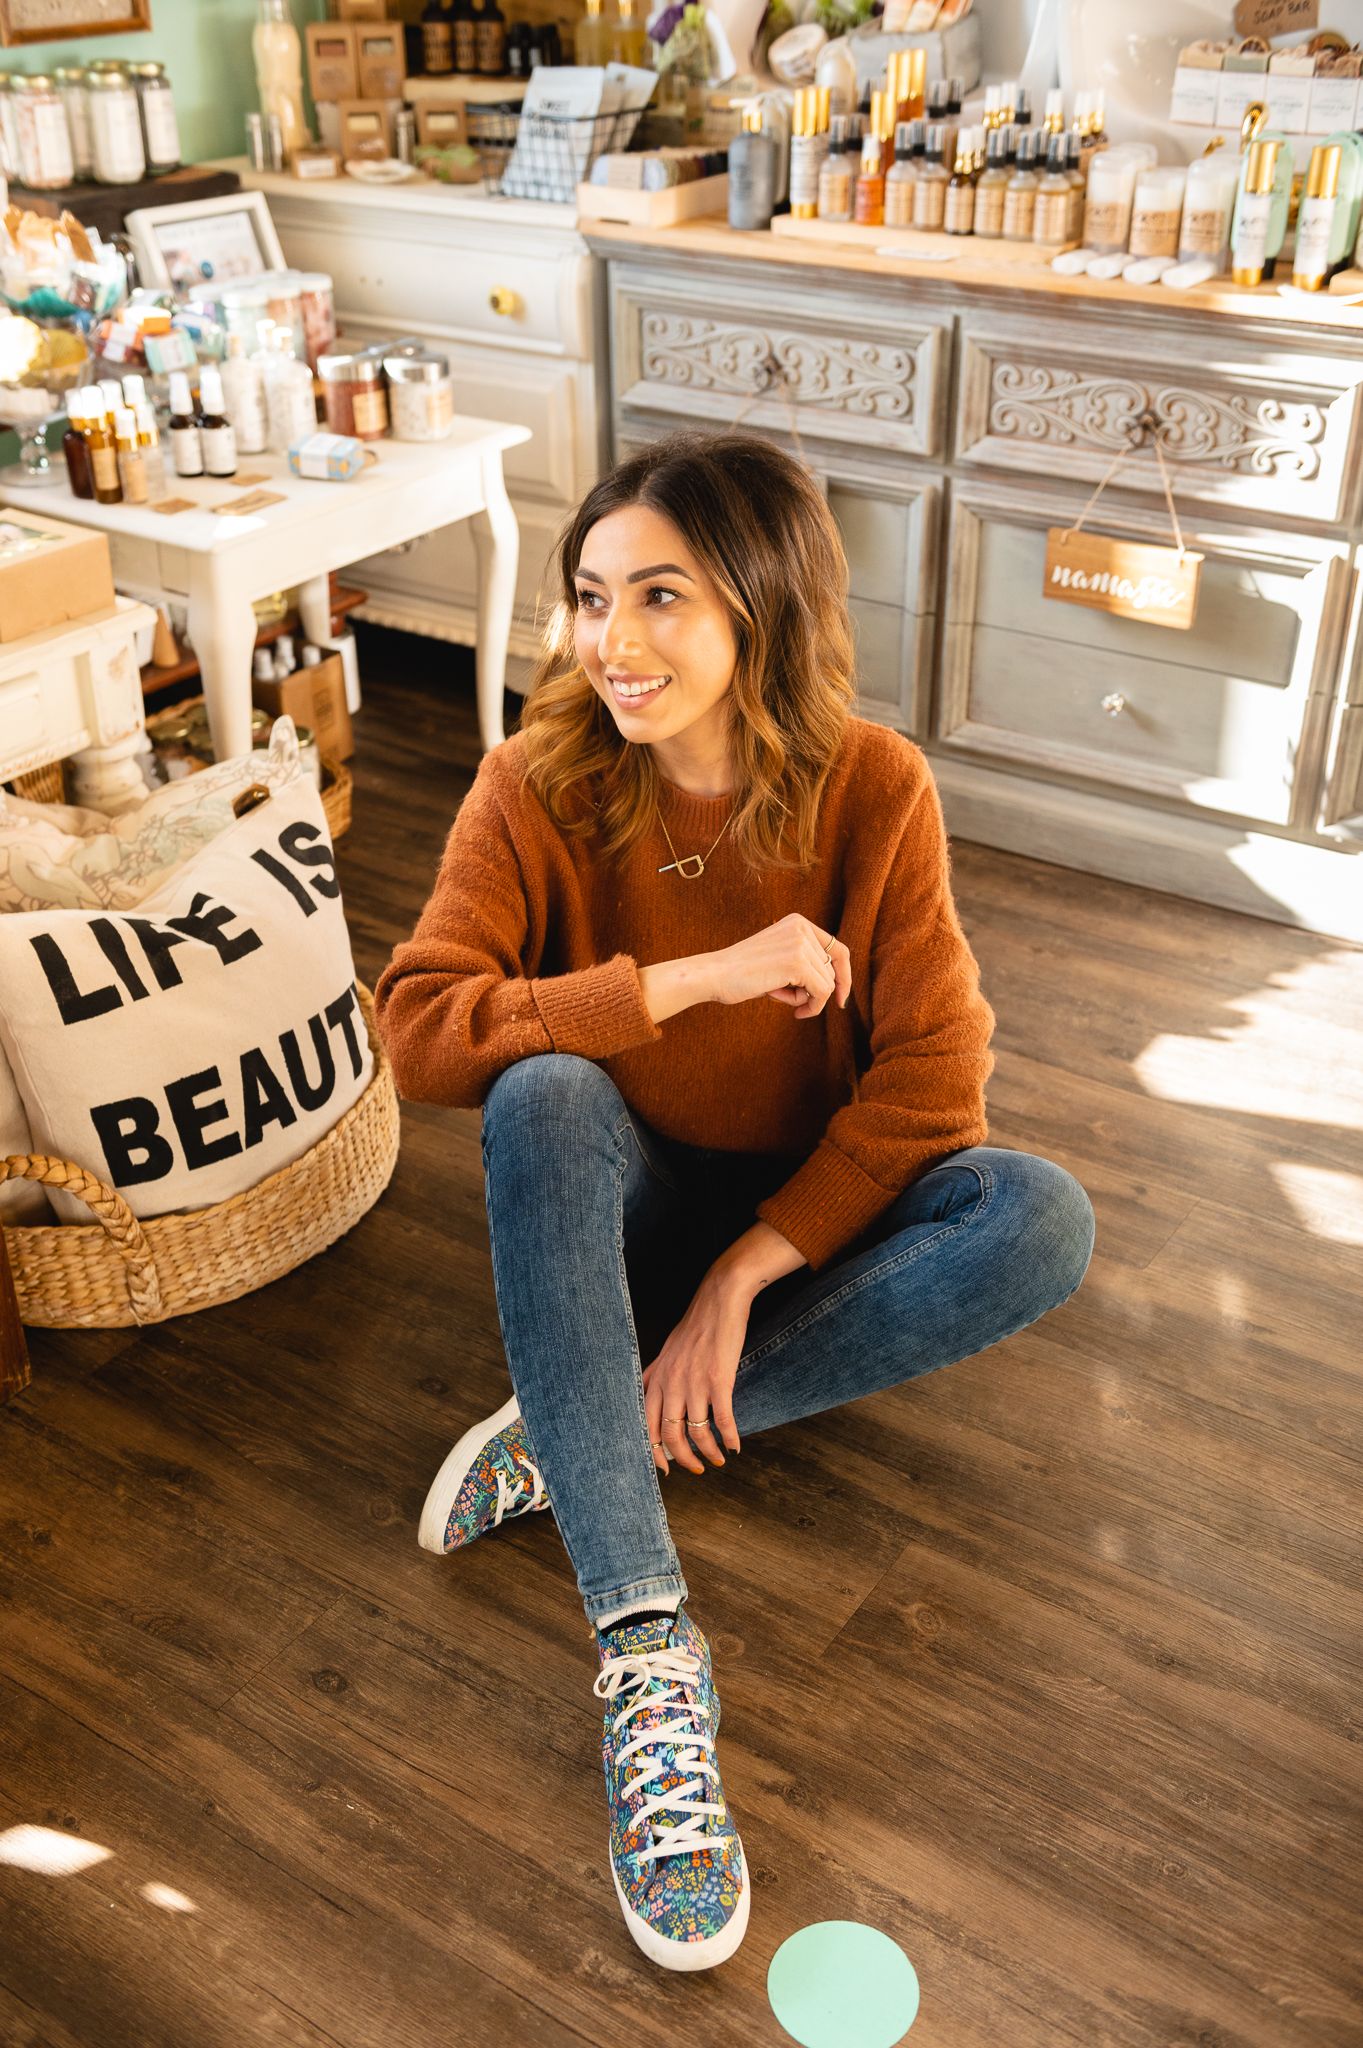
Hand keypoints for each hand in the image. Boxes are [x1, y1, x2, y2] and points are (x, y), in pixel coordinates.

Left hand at [641, 1267, 753, 1475]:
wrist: (720, 1299)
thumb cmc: (696, 1325)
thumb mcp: (667, 1351)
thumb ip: (657, 1376)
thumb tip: (650, 1398)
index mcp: (657, 1378)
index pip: (646, 1426)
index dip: (654, 1453)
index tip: (666, 1468)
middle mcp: (671, 1383)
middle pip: (670, 1435)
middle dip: (683, 1459)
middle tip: (697, 1468)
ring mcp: (694, 1383)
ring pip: (696, 1433)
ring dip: (708, 1453)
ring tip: (718, 1459)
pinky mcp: (719, 1380)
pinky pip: (723, 1420)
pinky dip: (730, 1438)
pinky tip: (735, 1445)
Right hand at [704, 913, 850, 1020]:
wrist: (715, 975)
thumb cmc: (743, 974)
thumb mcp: (779, 959)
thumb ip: (806, 963)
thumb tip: (838, 985)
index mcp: (798, 922)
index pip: (837, 950)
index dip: (844, 976)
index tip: (841, 998)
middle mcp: (801, 927)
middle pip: (832, 970)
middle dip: (814, 991)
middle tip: (790, 1001)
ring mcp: (800, 943)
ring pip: (828, 984)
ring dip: (806, 999)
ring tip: (779, 996)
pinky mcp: (797, 963)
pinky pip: (822, 993)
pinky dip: (811, 1007)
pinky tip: (792, 1009)